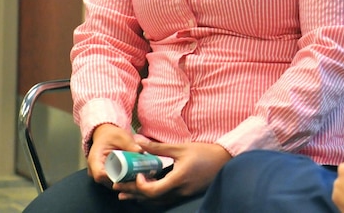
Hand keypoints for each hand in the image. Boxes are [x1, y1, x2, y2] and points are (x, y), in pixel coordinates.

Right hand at [85, 124, 142, 185]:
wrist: (105, 135)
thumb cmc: (110, 135)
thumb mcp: (121, 136)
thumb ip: (130, 144)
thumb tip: (140, 152)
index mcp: (94, 159)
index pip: (100, 175)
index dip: (114, 176)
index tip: (127, 173)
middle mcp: (94, 170)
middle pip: (108, 182)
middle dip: (124, 180)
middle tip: (137, 175)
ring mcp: (100, 175)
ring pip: (112, 184)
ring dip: (125, 181)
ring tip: (137, 175)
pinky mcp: (106, 177)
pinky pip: (115, 182)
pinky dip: (124, 180)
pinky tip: (134, 175)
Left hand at [112, 141, 231, 203]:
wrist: (225, 160)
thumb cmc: (204, 152)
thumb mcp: (180, 148)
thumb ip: (158, 147)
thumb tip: (138, 141)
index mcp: (179, 179)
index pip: (154, 191)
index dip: (141, 186)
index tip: (136, 174)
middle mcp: (180, 191)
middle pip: (152, 199)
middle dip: (133, 193)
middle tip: (118, 187)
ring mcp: (183, 195)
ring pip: (158, 202)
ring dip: (141, 198)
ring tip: (126, 194)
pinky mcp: (185, 194)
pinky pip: (165, 200)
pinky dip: (153, 197)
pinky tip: (146, 193)